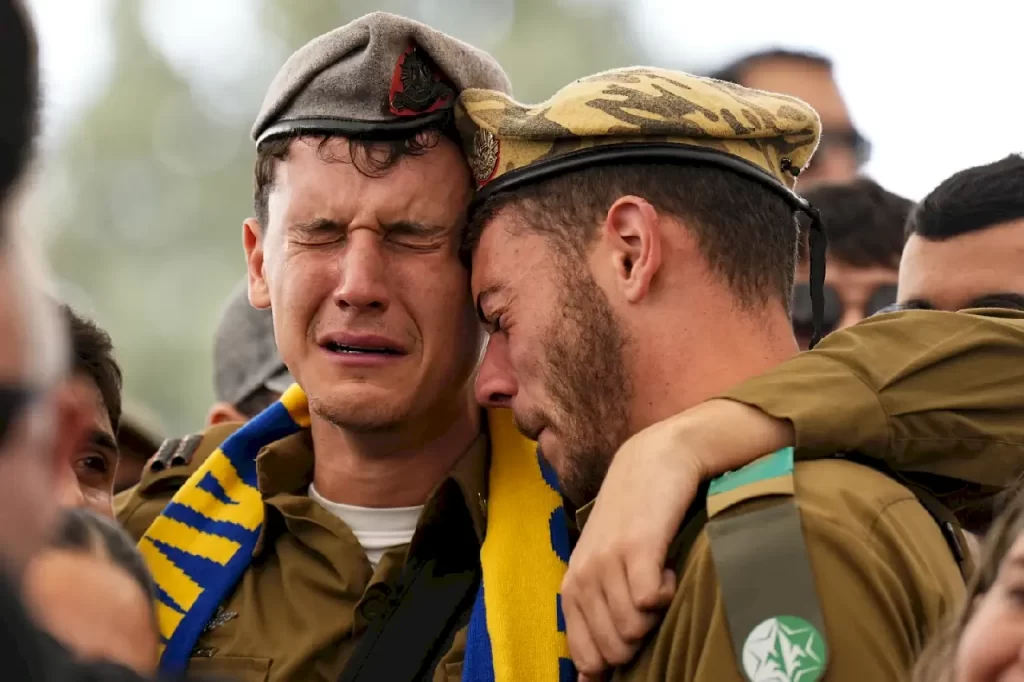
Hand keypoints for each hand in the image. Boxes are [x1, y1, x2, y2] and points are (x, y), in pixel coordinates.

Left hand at [562, 416, 697, 677]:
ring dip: (658, 613)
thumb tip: (588, 679)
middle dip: (641, 637)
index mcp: (573, 585)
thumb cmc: (634, 518)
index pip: (585, 655)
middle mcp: (585, 575)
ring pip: (634, 628)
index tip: (636, 632)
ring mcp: (608, 560)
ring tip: (659, 576)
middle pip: (615, 648)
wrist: (654, 460)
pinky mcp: (638, 546)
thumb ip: (595, 615)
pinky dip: (668, 593)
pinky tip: (669, 568)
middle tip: (651, 597)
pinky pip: (651, 601)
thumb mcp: (605, 565)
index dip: (614, 659)